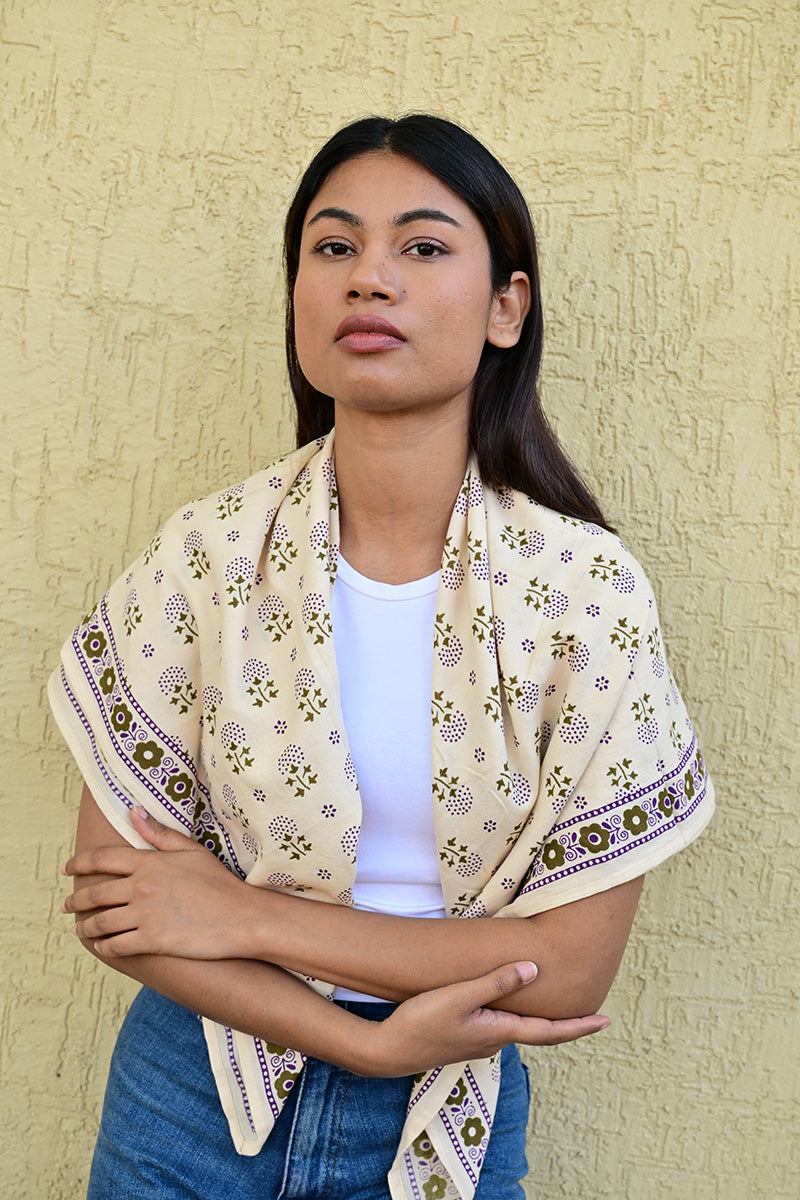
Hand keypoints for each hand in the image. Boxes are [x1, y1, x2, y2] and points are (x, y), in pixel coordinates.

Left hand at [62, 808, 258, 959]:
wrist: (242, 917)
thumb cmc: (219, 882)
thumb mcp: (191, 851)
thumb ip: (158, 833)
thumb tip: (132, 811)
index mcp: (149, 862)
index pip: (102, 859)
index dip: (79, 863)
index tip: (67, 869)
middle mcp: (141, 887)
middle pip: (94, 893)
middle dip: (75, 901)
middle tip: (66, 905)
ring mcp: (145, 916)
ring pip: (100, 922)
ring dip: (85, 927)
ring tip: (80, 929)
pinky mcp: (151, 941)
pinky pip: (115, 945)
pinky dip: (103, 946)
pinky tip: (102, 946)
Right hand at [361, 961, 609, 1076]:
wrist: (387, 1052)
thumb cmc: (421, 1022)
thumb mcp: (459, 997)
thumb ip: (496, 982)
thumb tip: (535, 969)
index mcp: (499, 1031)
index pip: (549, 1031)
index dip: (578, 1025)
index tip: (605, 1021)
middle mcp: (494, 1040)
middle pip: (540, 1032)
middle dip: (568, 1024)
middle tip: (593, 1014)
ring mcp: (479, 1041)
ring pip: (520, 1029)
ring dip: (544, 1021)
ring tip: (560, 1007)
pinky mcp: (464, 1036)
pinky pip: (502, 1025)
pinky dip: (519, 1016)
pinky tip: (513, 1005)